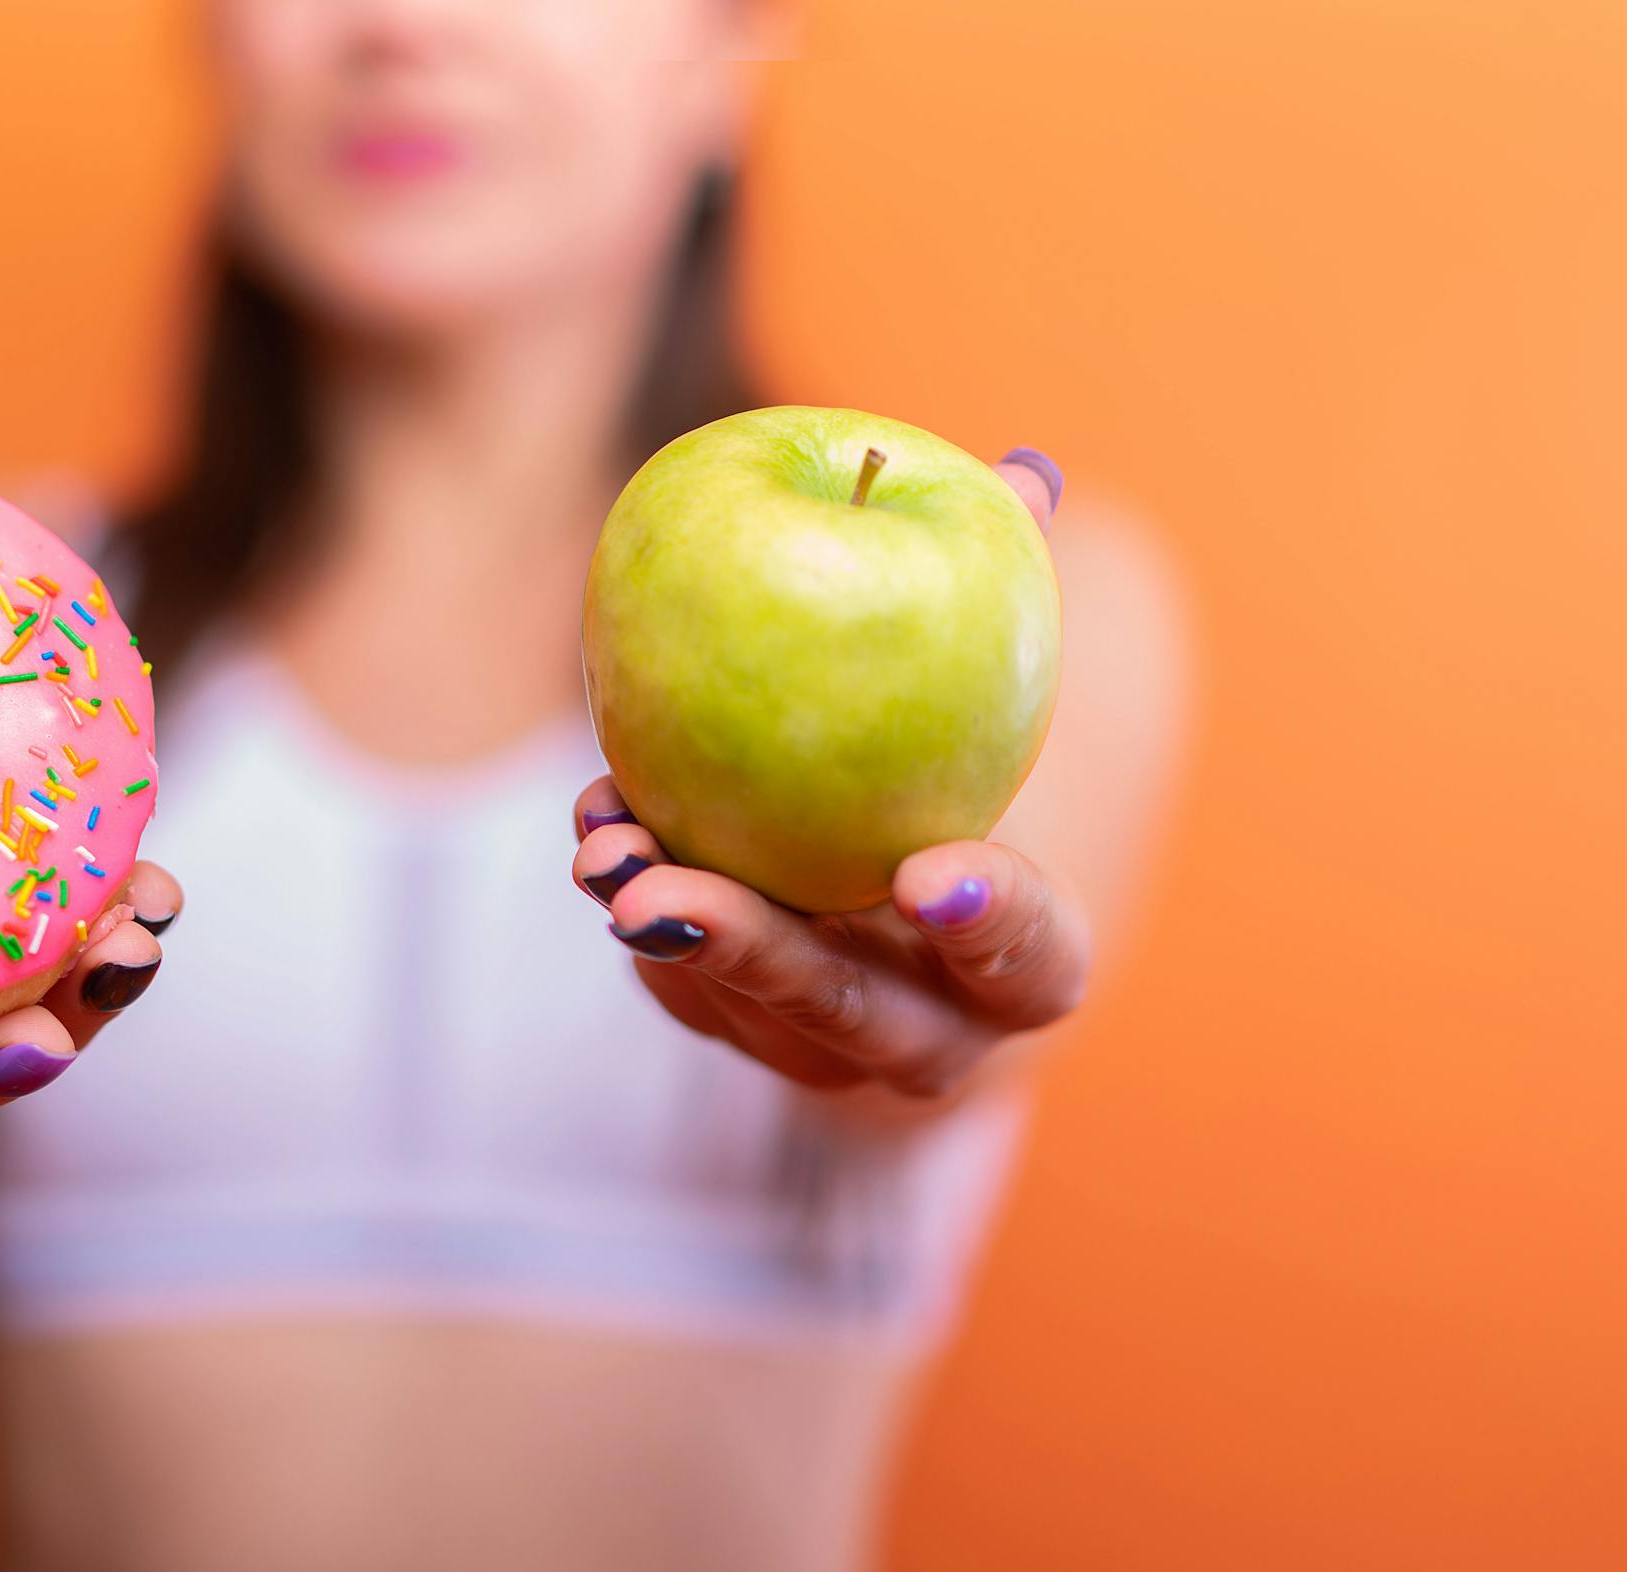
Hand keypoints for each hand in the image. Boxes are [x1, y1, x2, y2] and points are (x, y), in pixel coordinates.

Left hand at [567, 449, 1086, 1102]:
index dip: (992, 924)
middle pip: (850, 1013)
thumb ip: (1010, 603)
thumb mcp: (996, 700)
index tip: (927, 874)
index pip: (1029, 959)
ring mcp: (819, 1047)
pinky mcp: (731, 1023)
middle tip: (671, 894)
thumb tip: (1024, 469)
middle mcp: (929, 1032)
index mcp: (1028, 966)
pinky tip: (597, 825)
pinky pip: (676, 975)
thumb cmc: (965, 772)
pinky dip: (639, 894)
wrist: (900, 905)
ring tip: (602, 853)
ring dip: (664, 929)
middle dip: (755, 954)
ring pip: (740, 1010)